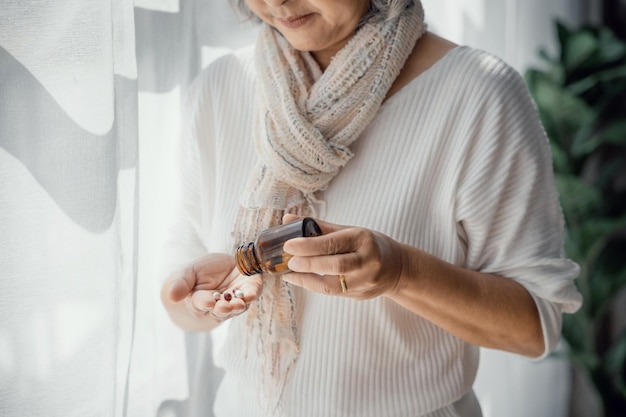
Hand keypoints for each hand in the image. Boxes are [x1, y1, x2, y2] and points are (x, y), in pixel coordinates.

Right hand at [166, 253, 262, 321]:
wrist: (226, 262)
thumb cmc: (204, 270)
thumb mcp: (189, 272)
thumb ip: (181, 284)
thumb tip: (171, 297)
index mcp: (201, 301)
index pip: (201, 304)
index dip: (204, 303)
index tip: (208, 302)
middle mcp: (219, 305)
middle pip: (220, 310)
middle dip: (222, 309)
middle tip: (224, 307)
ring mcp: (236, 300)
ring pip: (236, 307)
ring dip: (237, 306)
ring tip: (237, 304)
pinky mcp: (250, 290)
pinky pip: (250, 295)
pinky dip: (250, 295)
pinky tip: (250, 295)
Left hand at [281, 214, 405, 299]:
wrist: (397, 268)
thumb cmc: (368, 244)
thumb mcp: (349, 230)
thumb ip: (318, 226)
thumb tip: (287, 219)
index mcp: (364, 239)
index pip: (334, 243)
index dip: (309, 245)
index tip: (289, 245)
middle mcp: (368, 260)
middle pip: (336, 265)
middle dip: (309, 264)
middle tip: (289, 261)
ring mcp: (366, 281)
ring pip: (333, 285)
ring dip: (308, 280)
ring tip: (291, 273)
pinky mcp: (361, 295)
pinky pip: (334, 293)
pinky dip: (314, 286)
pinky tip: (301, 280)